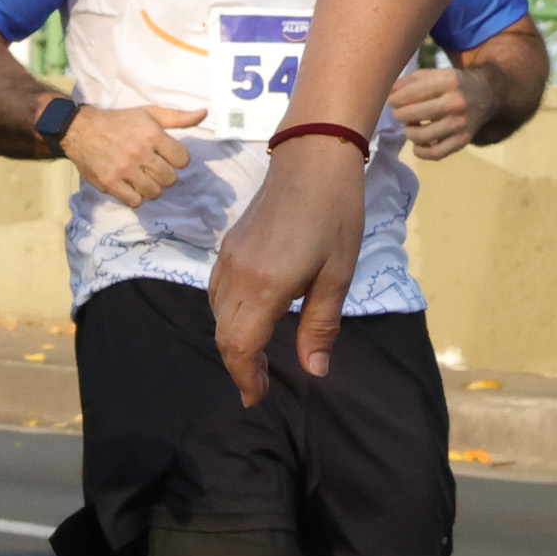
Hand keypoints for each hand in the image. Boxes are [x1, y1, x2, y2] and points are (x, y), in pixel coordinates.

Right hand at [58, 101, 203, 206]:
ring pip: (154, 192)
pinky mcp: (109, 183)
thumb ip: (178, 117)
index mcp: (152, 135)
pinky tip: (132, 186)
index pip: (182, 159)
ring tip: (144, 178)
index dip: (178, 159)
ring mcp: (124, 169)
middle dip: (166, 174)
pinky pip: (134, 201)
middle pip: (170, 178)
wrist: (81, 130)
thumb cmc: (120, 121)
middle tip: (155, 168)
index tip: (169, 157)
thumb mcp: (150, 113)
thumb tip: (204, 113)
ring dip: (152, 187)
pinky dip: (136, 197)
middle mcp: (139, 153)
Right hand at [212, 136, 366, 403]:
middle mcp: (237, 275)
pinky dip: (228, 315)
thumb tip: (314, 371)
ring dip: (232, 340)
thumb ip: (321, 324)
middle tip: (259, 385)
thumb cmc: (336, 214)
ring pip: (217, 314)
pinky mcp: (230, 246)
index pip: (240, 346)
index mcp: (265, 286)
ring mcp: (228, 258)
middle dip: (239, 365)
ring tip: (257, 357)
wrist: (314, 157)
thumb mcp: (338, 273)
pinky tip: (250, 317)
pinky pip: (218, 292)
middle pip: (224, 335)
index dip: (246, 377)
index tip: (256, 398)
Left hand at [389, 66, 486, 160]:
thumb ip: (410, 80)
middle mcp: (456, 102)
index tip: (391, 101)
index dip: (395, 99)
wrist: (486, 94)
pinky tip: (418, 143)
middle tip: (398, 113)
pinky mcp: (463, 140)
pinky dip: (421, 151)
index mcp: (448, 81)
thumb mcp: (435, 73)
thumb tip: (389, 92)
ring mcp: (460, 123)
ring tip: (410, 125)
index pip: (412, 93)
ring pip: (422, 135)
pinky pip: (435, 153)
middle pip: (414, 114)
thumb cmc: (453, 83)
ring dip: (408, 131)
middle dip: (399, 114)